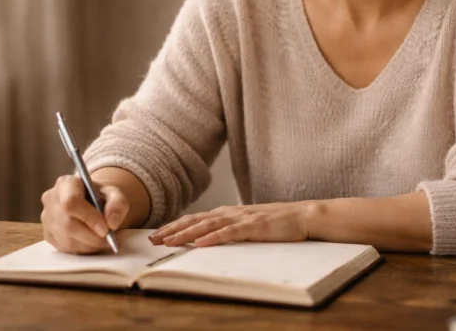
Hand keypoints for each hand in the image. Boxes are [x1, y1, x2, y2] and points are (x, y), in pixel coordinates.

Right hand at [40, 175, 129, 253]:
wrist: (90, 203)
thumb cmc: (100, 197)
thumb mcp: (114, 194)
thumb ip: (117, 204)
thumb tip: (112, 223)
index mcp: (66, 183)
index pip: (71, 202)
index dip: (89, 218)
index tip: (106, 229)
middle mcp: (51, 199)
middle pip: (68, 224)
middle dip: (92, 236)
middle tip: (109, 240)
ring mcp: (47, 218)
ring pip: (66, 239)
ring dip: (89, 246)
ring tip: (104, 242)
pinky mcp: (48, 234)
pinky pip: (64, 248)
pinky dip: (82, 250)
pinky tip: (92, 244)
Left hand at [149, 202, 313, 247]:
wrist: (302, 215)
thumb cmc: (276, 223)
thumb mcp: (247, 225)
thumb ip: (229, 229)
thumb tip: (208, 240)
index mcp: (228, 213)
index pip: (195, 219)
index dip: (175, 226)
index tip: (157, 234)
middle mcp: (230, 212)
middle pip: (195, 220)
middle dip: (172, 229)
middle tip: (153, 239)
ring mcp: (242, 218)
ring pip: (208, 225)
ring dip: (187, 233)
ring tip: (170, 241)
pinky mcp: (254, 226)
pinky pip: (231, 232)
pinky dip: (215, 237)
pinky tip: (202, 243)